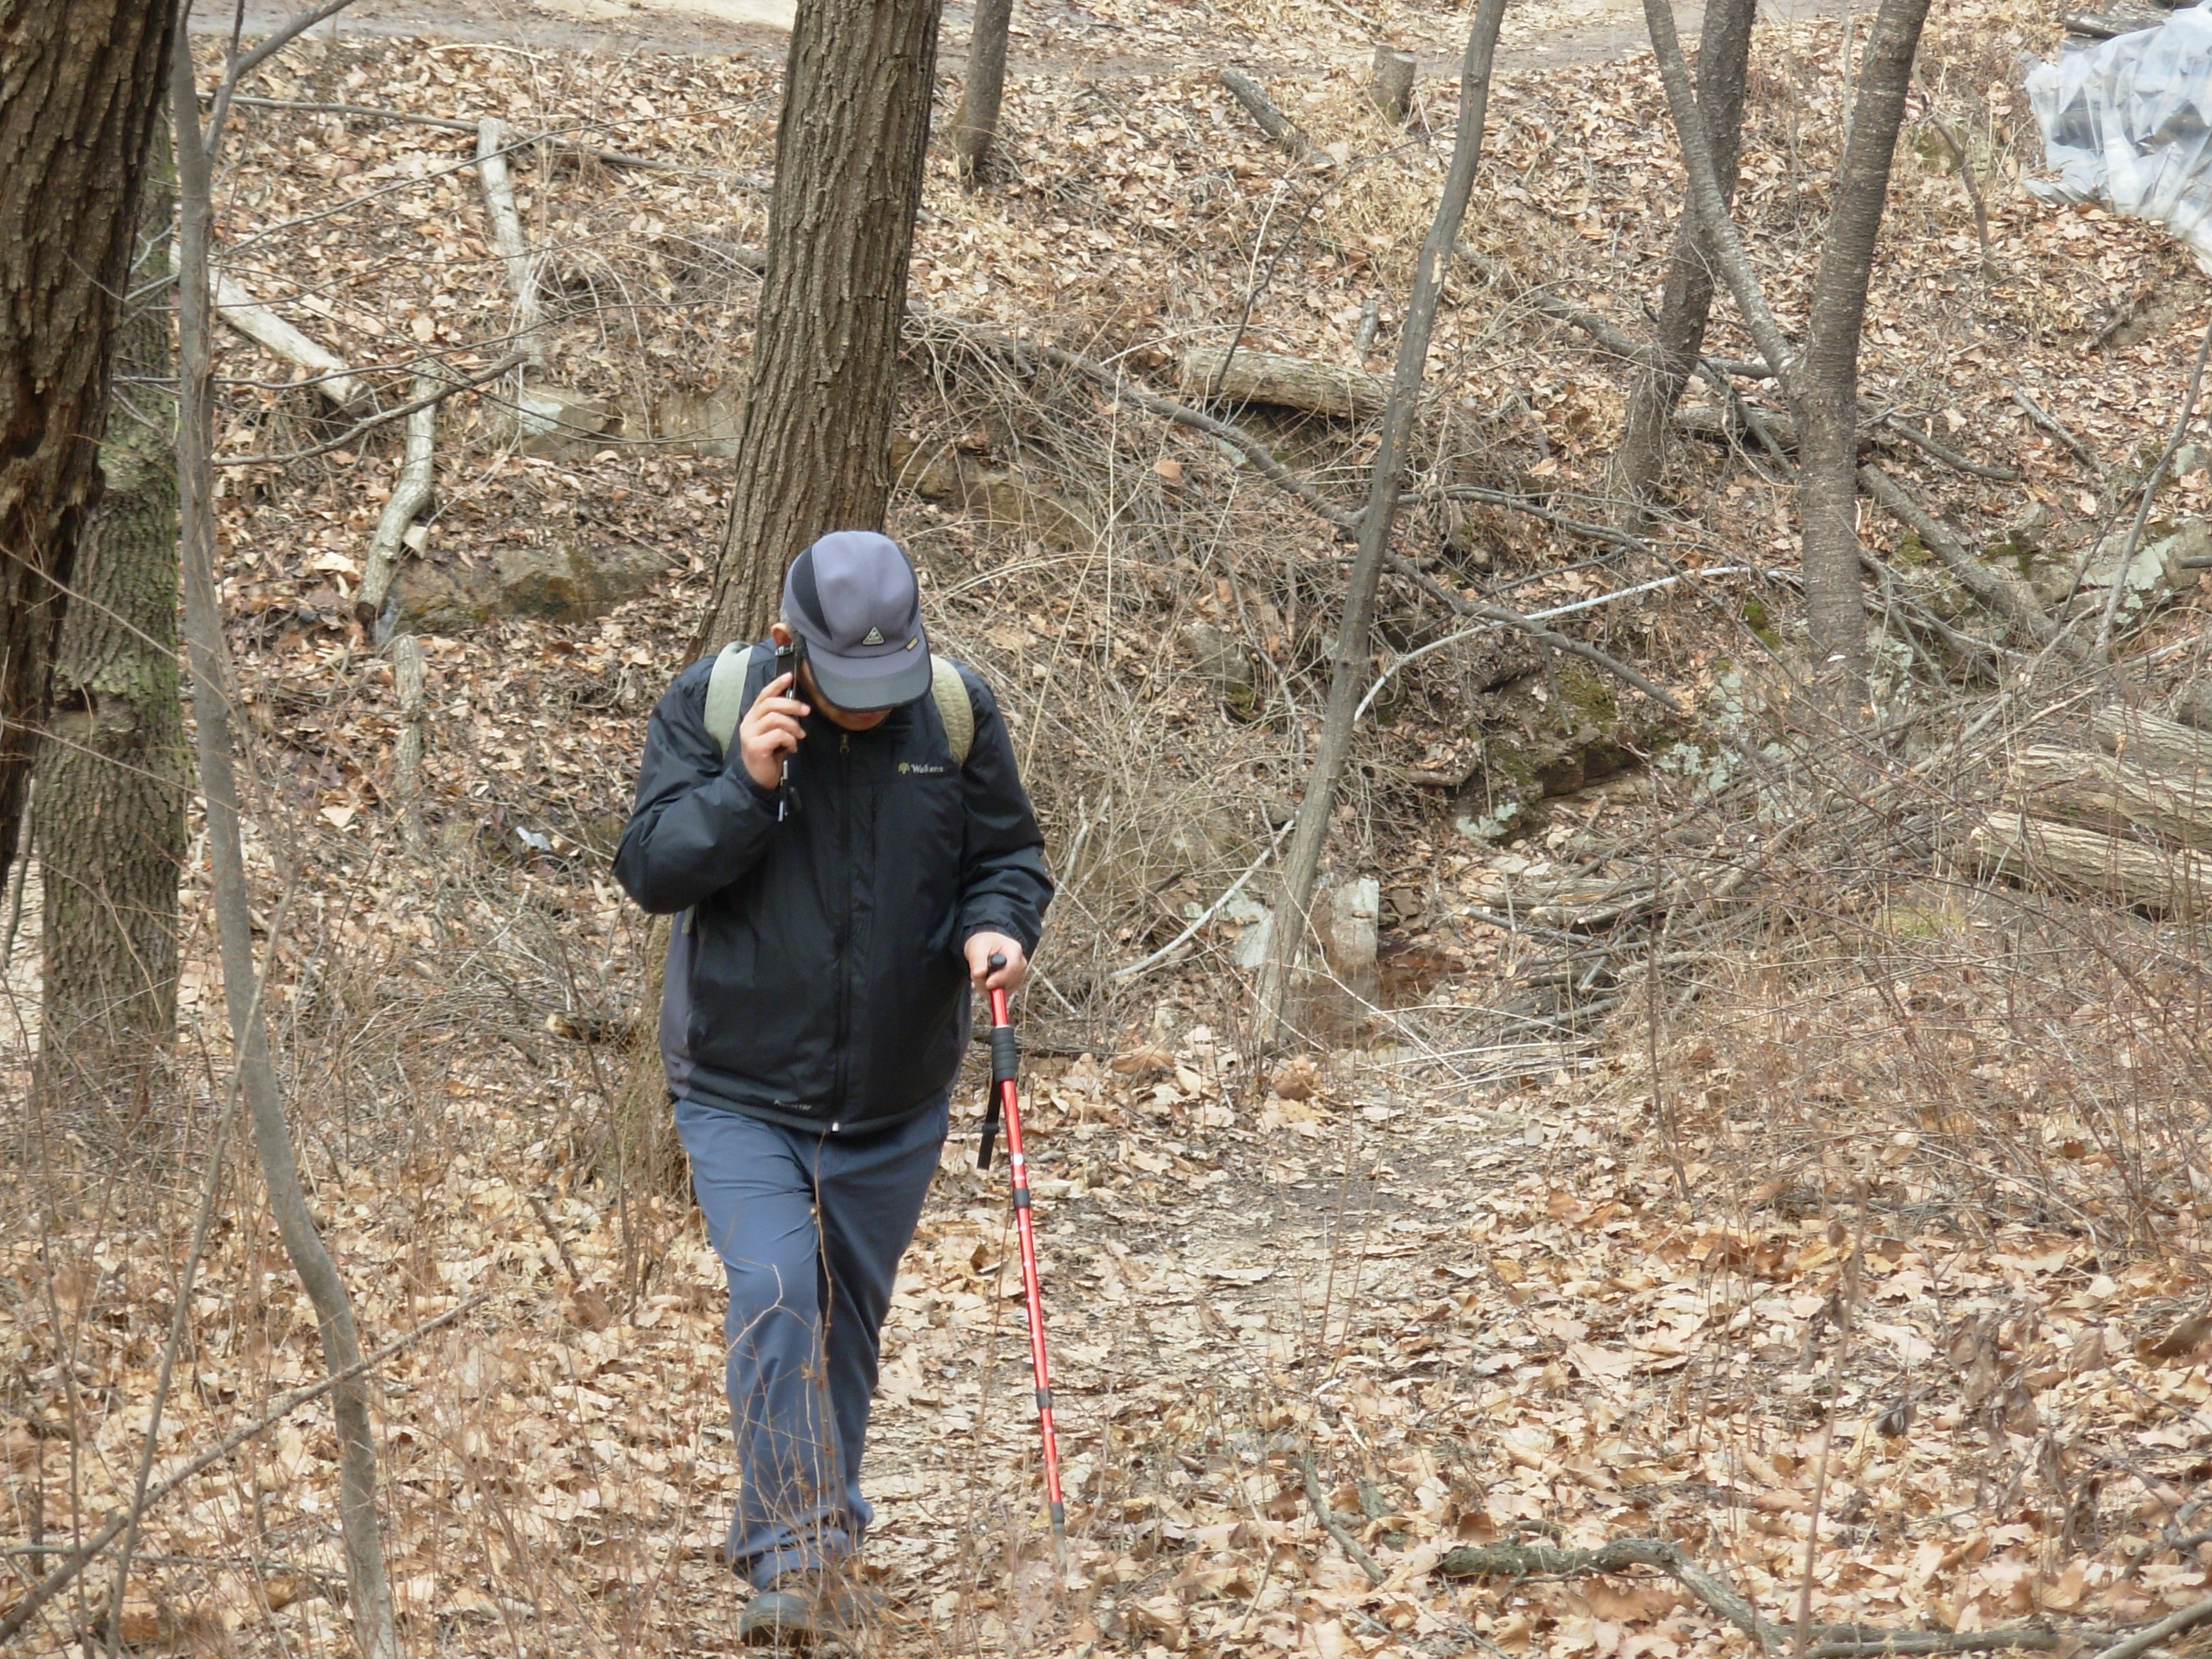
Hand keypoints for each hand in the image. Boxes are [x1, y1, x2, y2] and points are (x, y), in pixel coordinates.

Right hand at [736, 671, 807, 792]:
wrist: (757, 780)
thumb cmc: (768, 756)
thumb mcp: (774, 734)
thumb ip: (780, 720)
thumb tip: (798, 708)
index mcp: (752, 717)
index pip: (763, 696)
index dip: (776, 685)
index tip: (790, 676)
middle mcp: (748, 723)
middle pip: (770, 704)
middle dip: (792, 705)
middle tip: (806, 711)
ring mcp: (750, 734)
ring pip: (776, 718)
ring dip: (793, 726)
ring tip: (799, 736)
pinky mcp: (755, 746)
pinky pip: (778, 734)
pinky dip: (790, 740)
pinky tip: (792, 748)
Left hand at [965, 933, 1027, 993]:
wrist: (987, 947)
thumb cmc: (983, 944)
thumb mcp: (977, 948)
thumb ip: (977, 961)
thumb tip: (979, 974)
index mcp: (1014, 949)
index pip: (1013, 967)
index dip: (1001, 978)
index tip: (987, 984)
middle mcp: (1021, 963)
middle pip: (1009, 981)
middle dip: (989, 983)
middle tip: (975, 974)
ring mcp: (1019, 976)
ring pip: (1004, 991)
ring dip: (987, 987)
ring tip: (981, 973)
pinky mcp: (1014, 985)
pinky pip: (1000, 995)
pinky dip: (989, 991)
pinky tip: (985, 979)